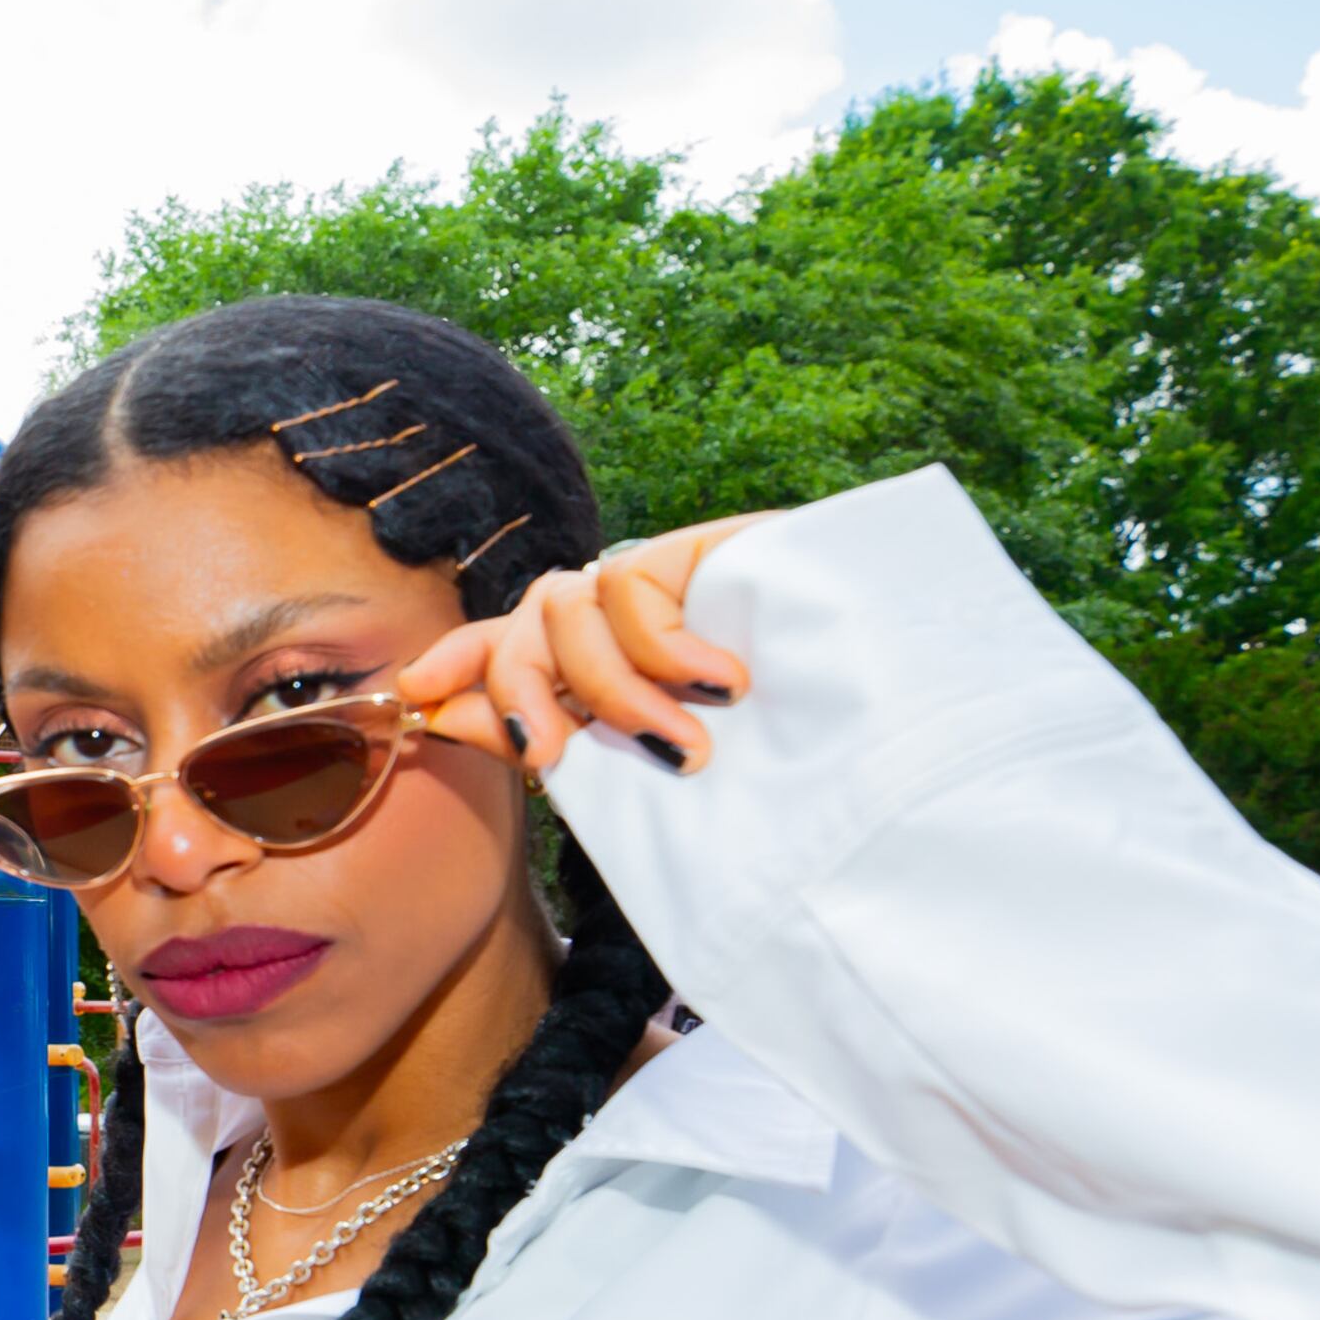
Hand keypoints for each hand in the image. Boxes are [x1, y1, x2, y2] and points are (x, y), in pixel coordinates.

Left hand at [400, 514, 778, 774]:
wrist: (908, 716)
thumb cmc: (784, 768)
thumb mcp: (657, 772)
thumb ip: (567, 745)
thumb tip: (445, 723)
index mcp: (599, 667)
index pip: (506, 646)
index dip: (456, 662)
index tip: (411, 696)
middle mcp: (619, 618)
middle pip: (520, 630)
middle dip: (514, 698)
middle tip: (551, 763)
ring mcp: (662, 579)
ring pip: (562, 609)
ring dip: (610, 695)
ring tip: (683, 749)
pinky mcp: (700, 548)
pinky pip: (625, 587)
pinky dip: (661, 648)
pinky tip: (723, 685)